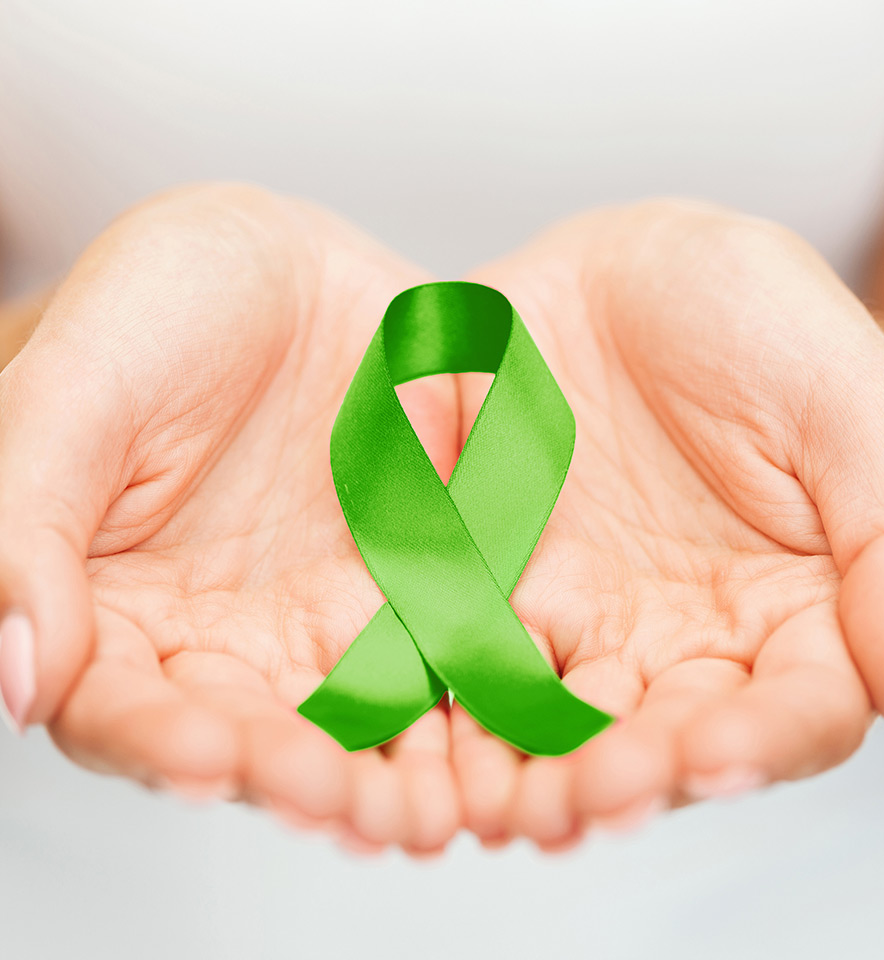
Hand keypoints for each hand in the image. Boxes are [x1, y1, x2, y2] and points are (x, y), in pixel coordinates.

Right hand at [0, 184, 462, 854]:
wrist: (295, 262)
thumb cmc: (166, 302)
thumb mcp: (83, 384)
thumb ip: (27, 520)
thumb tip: (17, 677)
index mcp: (115, 605)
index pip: (120, 706)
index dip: (157, 740)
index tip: (209, 756)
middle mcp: (223, 634)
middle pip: (251, 738)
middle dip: (292, 776)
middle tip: (333, 799)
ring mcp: (326, 618)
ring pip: (357, 722)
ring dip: (390, 771)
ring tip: (423, 803)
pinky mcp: (416, 589)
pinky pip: (448, 655)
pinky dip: (470, 697)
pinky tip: (497, 719)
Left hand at [451, 201, 883, 848]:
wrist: (612, 269)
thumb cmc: (747, 314)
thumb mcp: (848, 402)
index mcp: (799, 603)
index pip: (800, 708)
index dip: (765, 742)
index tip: (720, 754)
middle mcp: (692, 634)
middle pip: (673, 739)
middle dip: (638, 776)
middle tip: (600, 791)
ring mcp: (589, 619)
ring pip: (570, 725)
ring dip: (544, 772)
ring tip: (524, 798)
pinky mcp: (498, 590)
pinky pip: (477, 663)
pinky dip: (463, 711)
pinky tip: (450, 748)